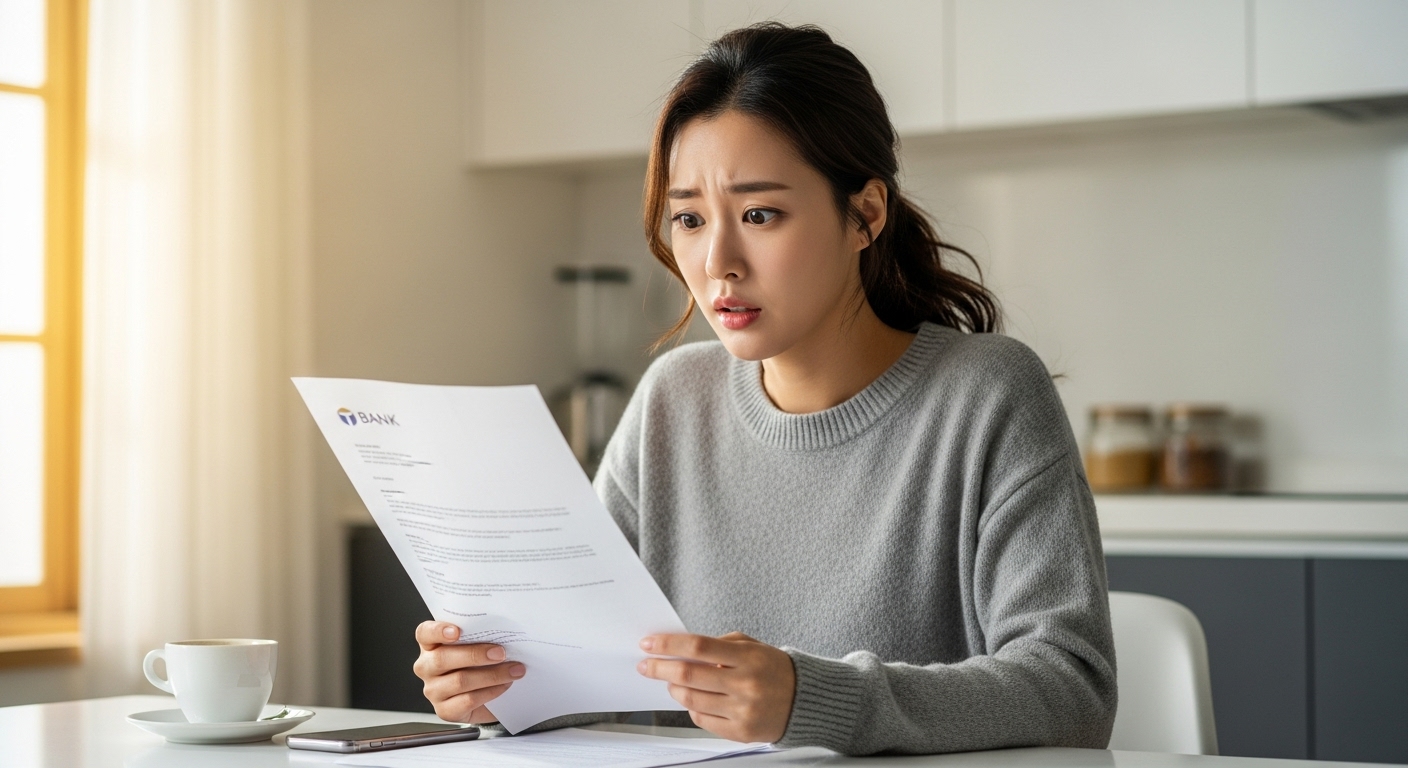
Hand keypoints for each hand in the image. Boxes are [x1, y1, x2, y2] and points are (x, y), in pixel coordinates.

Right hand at [413, 621, 525, 722]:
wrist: (486, 696)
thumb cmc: (479, 664)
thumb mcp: (477, 645)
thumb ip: (480, 636)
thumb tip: (501, 631)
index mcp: (430, 645)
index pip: (425, 633)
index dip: (438, 631)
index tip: (457, 631)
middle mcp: (426, 667)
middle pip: (442, 658)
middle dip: (475, 655)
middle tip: (501, 653)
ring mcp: (433, 690)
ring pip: (459, 681)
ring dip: (492, 675)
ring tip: (513, 670)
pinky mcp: (444, 710)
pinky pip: (468, 700)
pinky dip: (491, 691)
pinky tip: (504, 685)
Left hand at [637, 632, 795, 742]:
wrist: (805, 701)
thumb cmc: (774, 669)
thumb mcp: (752, 647)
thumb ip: (718, 645)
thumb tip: (680, 650)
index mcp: (748, 658)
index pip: (699, 647)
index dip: (669, 645)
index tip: (648, 643)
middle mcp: (745, 685)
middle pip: (689, 675)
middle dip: (660, 669)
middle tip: (645, 665)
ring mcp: (742, 711)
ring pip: (691, 700)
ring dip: (673, 688)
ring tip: (672, 682)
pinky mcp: (740, 732)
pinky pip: (702, 719)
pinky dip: (691, 707)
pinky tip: (694, 699)